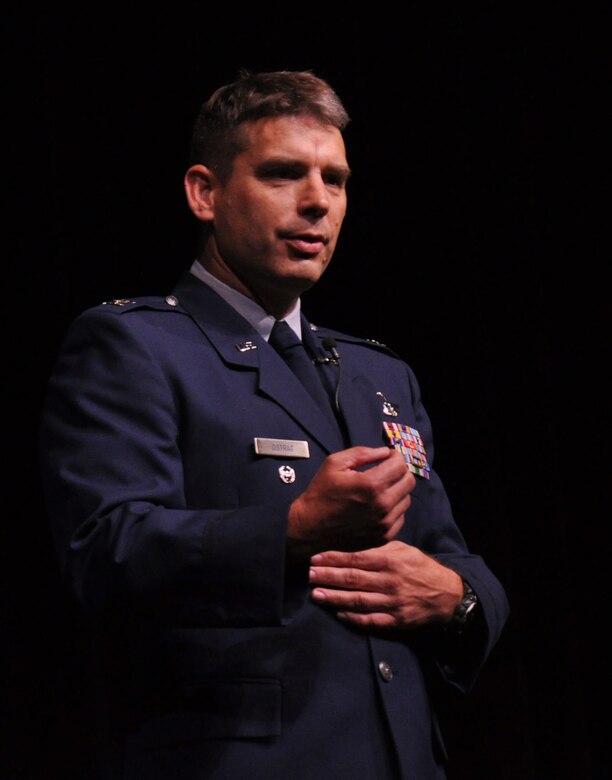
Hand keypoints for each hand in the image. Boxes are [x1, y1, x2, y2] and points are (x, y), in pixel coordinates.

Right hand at [287, 446, 414, 557]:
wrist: (309, 527)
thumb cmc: (320, 493)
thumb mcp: (334, 463)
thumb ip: (362, 453)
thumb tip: (384, 452)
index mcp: (371, 484)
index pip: (400, 464)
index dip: (394, 456)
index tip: (387, 457)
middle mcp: (383, 505)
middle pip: (409, 481)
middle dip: (399, 472)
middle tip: (386, 471)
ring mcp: (384, 523)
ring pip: (406, 499)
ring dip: (396, 491)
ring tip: (379, 491)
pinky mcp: (383, 537)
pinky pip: (400, 517)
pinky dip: (393, 510)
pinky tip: (378, 507)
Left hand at [308, 540, 462, 629]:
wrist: (447, 594)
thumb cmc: (420, 567)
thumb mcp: (403, 550)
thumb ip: (379, 549)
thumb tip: (352, 548)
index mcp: (390, 560)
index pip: (356, 558)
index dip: (333, 558)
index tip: (315, 558)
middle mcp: (389, 581)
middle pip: (352, 579)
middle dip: (328, 577)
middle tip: (309, 576)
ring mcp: (392, 602)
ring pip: (357, 600)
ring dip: (334, 598)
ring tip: (316, 594)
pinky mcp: (396, 620)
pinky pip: (371, 620)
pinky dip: (353, 618)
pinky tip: (338, 613)